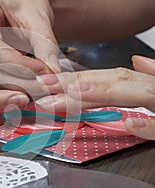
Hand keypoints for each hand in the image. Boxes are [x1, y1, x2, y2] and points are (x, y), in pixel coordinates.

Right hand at [0, 0, 59, 113]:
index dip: (19, 68)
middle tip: (39, 92)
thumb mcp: (37, 15)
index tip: (44, 74)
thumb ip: (45, 44)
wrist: (13, 3)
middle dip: (12, 88)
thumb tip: (52, 75)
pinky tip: (11, 100)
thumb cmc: (23, 2)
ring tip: (24, 101)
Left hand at [36, 55, 154, 139]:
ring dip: (102, 92)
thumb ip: (146, 78)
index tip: (47, 81)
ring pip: (136, 94)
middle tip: (44, 86)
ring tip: (73, 93)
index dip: (75, 79)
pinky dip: (150, 125)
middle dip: (76, 83)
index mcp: (145, 83)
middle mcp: (153, 89)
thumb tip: (137, 61)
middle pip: (112, 82)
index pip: (105, 78)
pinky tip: (131, 124)